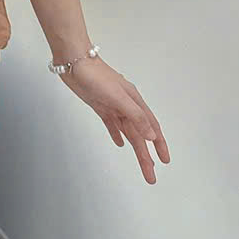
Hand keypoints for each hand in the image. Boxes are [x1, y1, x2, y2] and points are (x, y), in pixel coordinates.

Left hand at [58, 57, 169, 184]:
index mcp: (135, 101)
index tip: (165, 160)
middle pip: (140, 135)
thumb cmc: (96, 75)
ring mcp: (113, 106)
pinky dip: (117, 134)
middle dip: (146, 156)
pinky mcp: (100, 106)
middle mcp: (126, 105)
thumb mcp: (119, 97)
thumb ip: (135, 116)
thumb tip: (150, 135)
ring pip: (128, 132)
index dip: (159, 145)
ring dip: (135, 149)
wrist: (74, 62)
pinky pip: (112, 124)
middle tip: (151, 175)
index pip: (152, 128)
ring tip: (142, 165)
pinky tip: (119, 143)